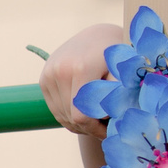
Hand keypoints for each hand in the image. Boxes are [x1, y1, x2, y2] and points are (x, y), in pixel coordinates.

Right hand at [39, 23, 128, 137]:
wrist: (97, 36)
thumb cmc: (118, 56)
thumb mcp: (124, 72)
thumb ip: (119, 96)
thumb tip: (111, 120)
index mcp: (80, 68)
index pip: (82, 116)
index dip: (97, 129)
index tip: (111, 130)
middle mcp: (59, 71)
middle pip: (71, 118)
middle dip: (90, 128)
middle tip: (107, 129)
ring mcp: (48, 75)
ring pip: (62, 116)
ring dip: (79, 125)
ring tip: (98, 121)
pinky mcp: (43, 79)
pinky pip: (55, 110)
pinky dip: (70, 117)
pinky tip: (85, 115)